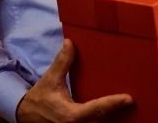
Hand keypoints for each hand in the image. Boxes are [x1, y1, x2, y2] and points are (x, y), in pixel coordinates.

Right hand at [16, 39, 132, 122]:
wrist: (26, 115)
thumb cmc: (40, 98)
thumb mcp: (50, 79)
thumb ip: (62, 62)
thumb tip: (70, 43)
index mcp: (71, 115)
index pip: (96, 108)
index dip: (113, 103)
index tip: (128, 99)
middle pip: (102, 120)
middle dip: (116, 112)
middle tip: (131, 101)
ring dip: (112, 117)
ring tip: (126, 106)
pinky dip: (103, 117)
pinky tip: (115, 111)